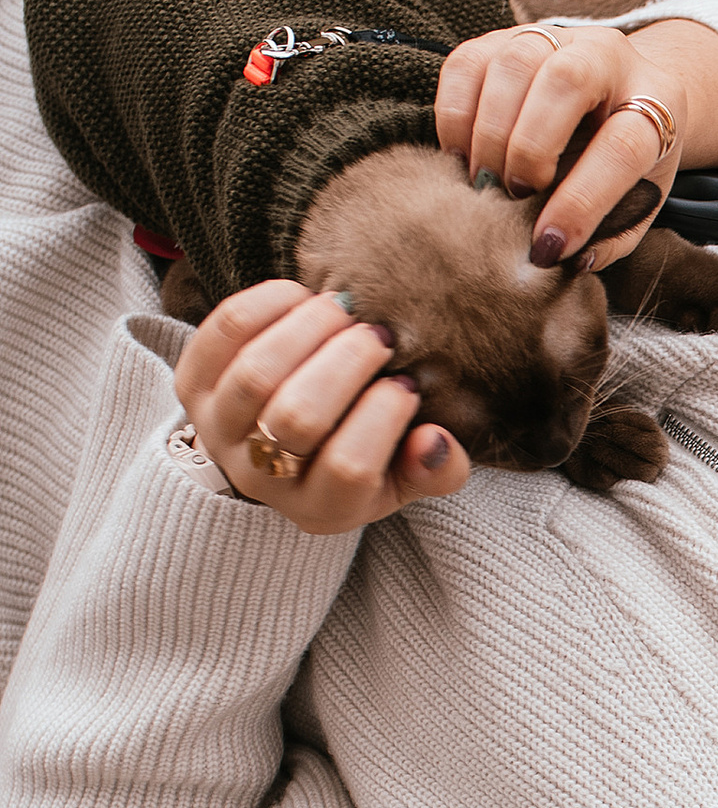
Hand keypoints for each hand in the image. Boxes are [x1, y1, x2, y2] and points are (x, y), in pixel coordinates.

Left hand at [177, 278, 467, 528]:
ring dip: (308, 328)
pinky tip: (303, 297)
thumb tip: (435, 441)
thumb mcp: (405, 475)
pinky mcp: (192, 385)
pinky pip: (223, 333)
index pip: (350, 468)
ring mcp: (219, 431)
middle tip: (378, 337)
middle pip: (296, 417)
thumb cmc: (356, 453)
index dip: (383, 416)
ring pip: (256, 373)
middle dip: (347, 362)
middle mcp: (261, 479)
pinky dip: (267, 303)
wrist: (276, 446)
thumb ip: (436, 470)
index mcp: (323, 510)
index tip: (406, 384)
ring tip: (344, 312)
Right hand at [435, 14, 717, 273]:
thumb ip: (612, 235)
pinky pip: (467, 63)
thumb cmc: (630, 158)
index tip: (549, 245)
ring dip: (490, 133)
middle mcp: (610, 55)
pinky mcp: (506, 35)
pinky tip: (463, 156)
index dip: (583, 201)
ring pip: (513, 63)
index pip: (622, 147)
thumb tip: (569, 260)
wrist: (625, 89)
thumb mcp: (638, 201)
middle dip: (530, 149)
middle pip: (567, 82)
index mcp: (657, 102)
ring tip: (487, 182)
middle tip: (514, 197)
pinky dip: (456, 114)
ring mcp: (557, 37)